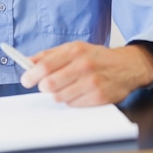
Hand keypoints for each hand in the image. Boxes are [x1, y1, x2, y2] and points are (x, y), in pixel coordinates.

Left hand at [20, 41, 152, 106]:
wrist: (126, 66)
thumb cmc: (96, 57)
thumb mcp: (73, 48)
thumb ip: (49, 55)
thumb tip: (27, 62)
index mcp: (74, 51)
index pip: (45, 66)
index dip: (31, 75)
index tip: (26, 80)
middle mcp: (83, 65)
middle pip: (49, 84)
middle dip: (43, 87)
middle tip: (46, 85)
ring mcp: (92, 82)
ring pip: (60, 97)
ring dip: (58, 94)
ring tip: (67, 87)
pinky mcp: (99, 98)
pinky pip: (73, 105)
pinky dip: (72, 101)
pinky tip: (79, 92)